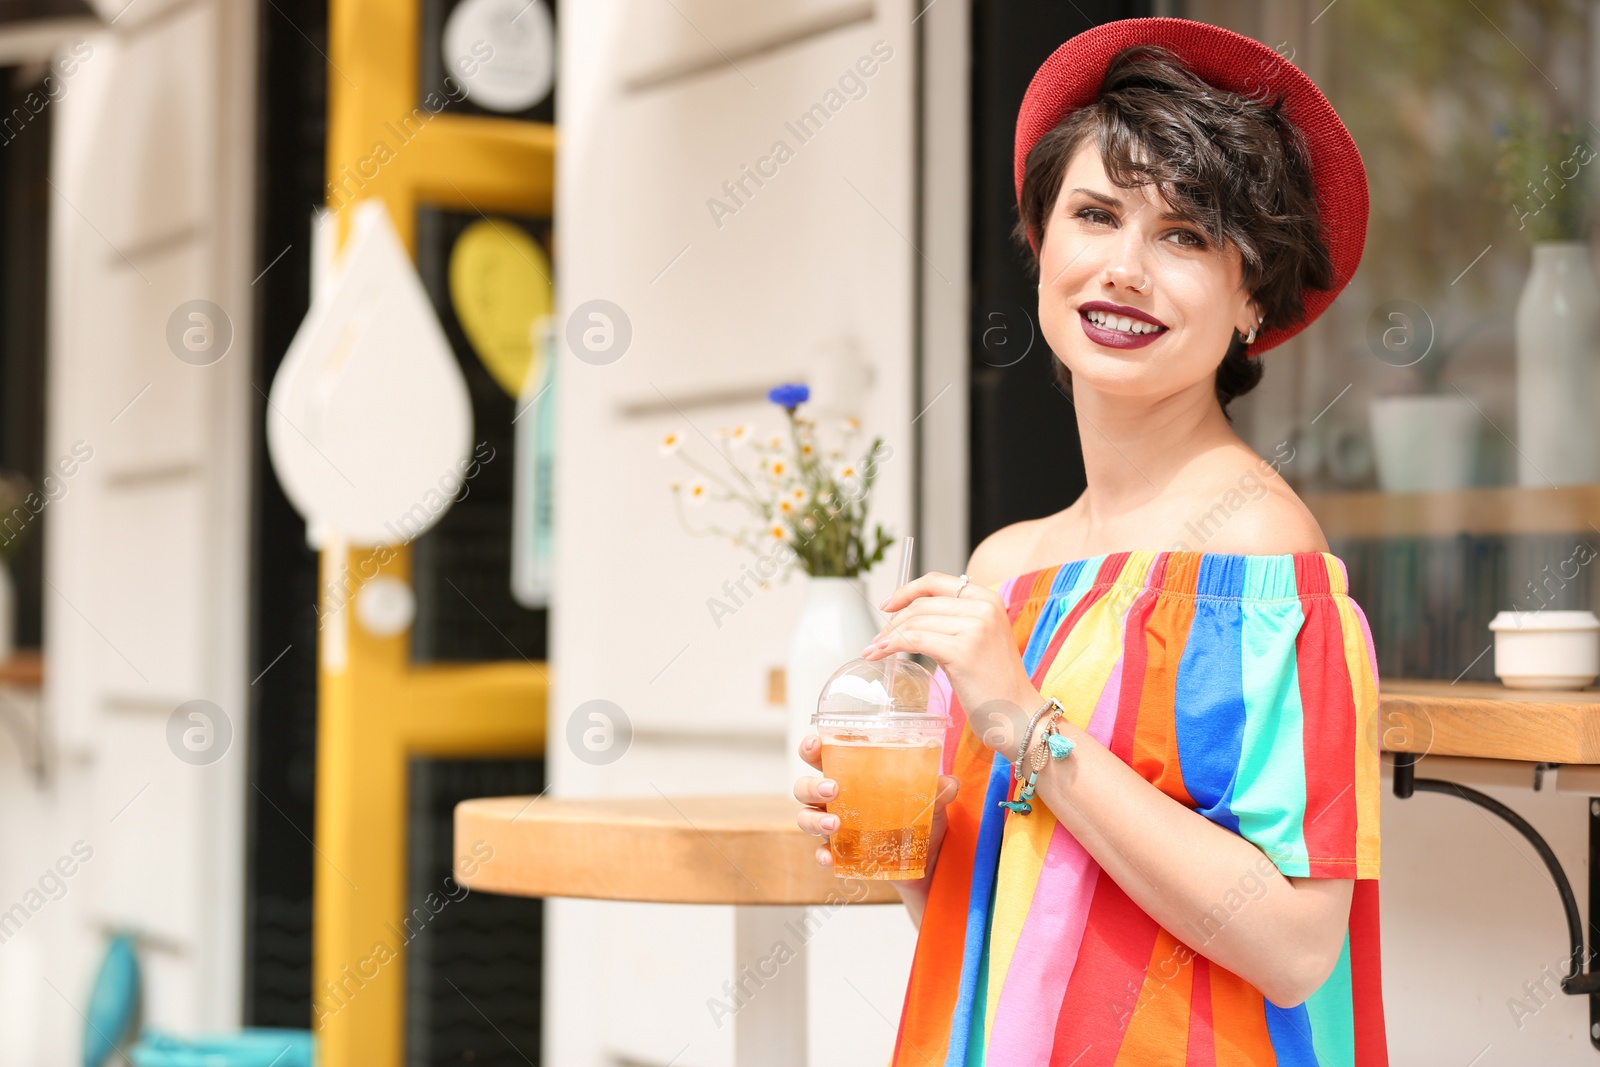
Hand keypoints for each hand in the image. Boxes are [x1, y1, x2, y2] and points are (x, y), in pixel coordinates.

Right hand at [793, 732, 959, 877]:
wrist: (929, 860)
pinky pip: (821, 852)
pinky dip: (822, 854)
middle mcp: (836, 798)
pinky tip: (830, 857)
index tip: (815, 742)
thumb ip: (938, 789)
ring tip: (835, 824)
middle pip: (804, 786)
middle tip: (833, 788)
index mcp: (853, 774)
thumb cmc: (922, 817)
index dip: (812, 747)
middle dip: (812, 785)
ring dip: (814, 819)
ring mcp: (835, 825)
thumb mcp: (932, 800)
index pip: (823, 755)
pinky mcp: (841, 852)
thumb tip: (950, 782)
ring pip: (805, 817)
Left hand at [864, 571, 1038, 759]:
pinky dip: (893, 646)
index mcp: (989, 600)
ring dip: (888, 635)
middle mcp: (984, 608)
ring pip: (916, 621)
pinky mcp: (964, 651)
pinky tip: (882, 654)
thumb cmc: (994, 684)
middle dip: (893, 620)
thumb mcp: (977, 640)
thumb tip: (909, 617)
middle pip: (922, 603)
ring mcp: (976, 628)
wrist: (1018, 715)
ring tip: (875, 650)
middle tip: (877, 639)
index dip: (907, 590)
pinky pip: (916, 641)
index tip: (888, 605)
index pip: (937, 581)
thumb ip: (953, 622)